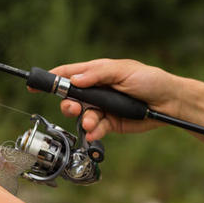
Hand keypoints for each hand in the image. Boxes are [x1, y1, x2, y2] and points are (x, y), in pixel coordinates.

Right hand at [49, 59, 180, 140]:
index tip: (34, 84)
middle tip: (73, 108)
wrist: (169, 103)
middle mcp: (94, 91)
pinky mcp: (108, 123)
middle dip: (68, 105)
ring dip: (83, 120)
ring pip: (81, 116)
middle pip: (70, 99)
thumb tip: (74, 79)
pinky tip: (96, 131)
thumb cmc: (149, 80)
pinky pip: (94, 129)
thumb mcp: (123, 71)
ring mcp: (100, 108)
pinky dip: (93, 131)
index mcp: (95, 74)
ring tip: (92, 122)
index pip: (68, 75)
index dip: (51, 79)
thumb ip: (97, 74)